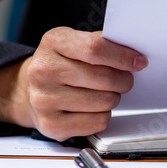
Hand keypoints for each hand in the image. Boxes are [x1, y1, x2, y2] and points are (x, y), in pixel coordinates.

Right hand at [0, 28, 146, 140]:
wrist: (28, 90)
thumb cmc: (61, 65)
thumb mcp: (74, 43)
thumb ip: (101, 44)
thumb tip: (134, 56)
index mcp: (53, 43)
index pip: (95, 49)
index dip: (123, 57)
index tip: (138, 62)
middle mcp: (43, 70)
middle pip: (104, 78)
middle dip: (123, 80)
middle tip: (123, 80)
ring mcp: (43, 99)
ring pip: (104, 101)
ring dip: (113, 98)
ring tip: (104, 93)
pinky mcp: (50, 125)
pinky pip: (97, 122)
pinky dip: (103, 115)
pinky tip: (93, 108)